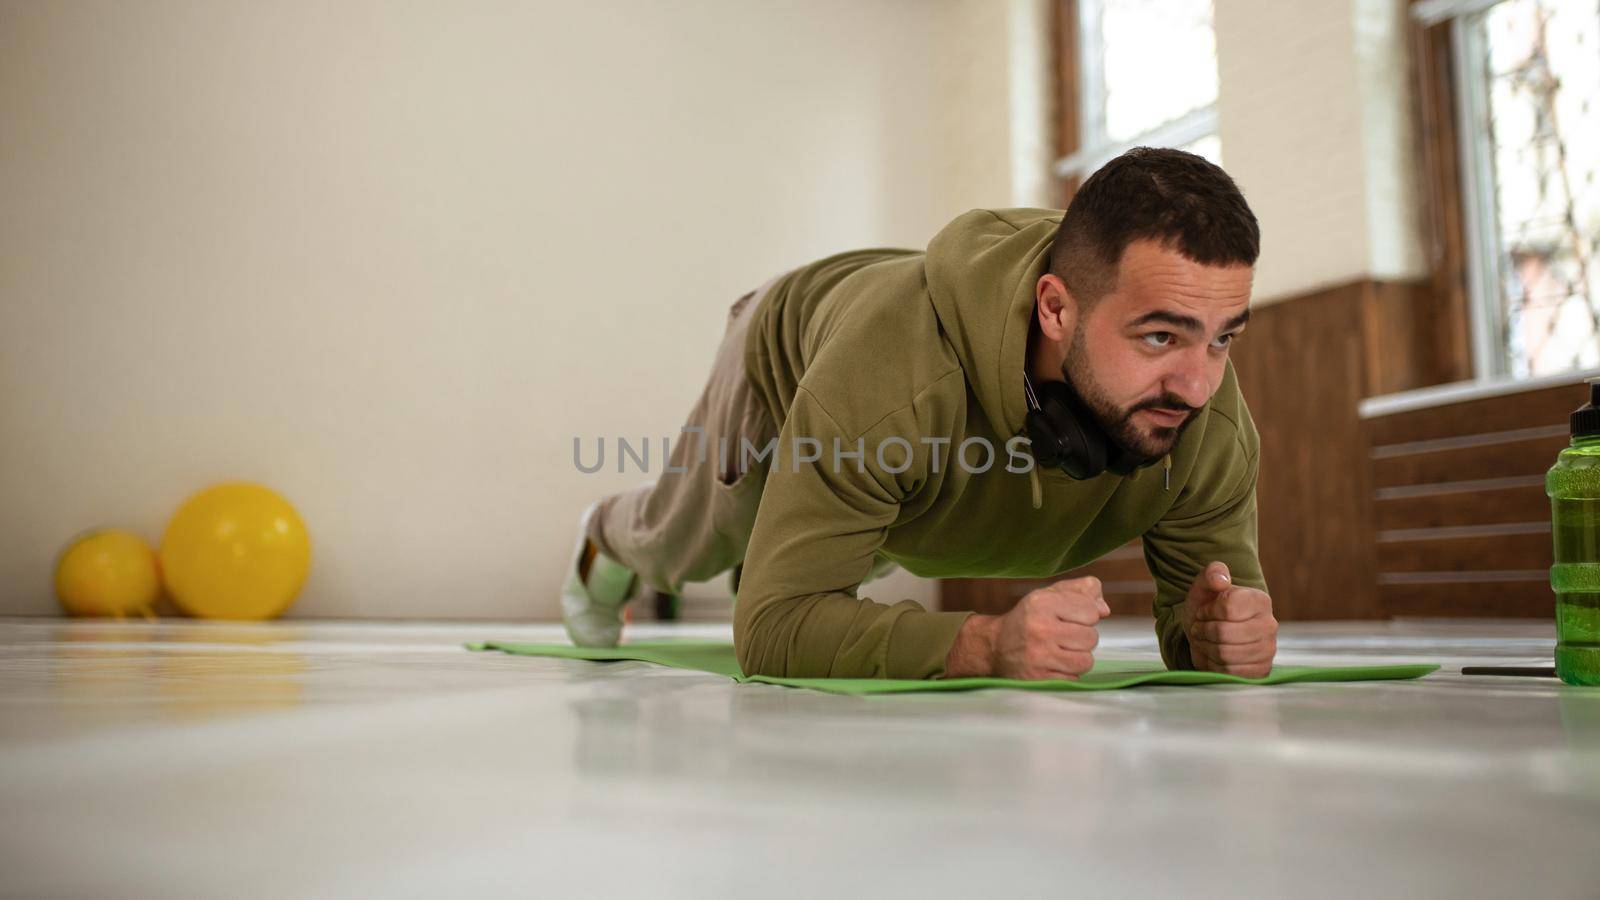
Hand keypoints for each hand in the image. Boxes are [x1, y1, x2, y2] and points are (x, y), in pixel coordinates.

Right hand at [945, 576, 1109, 679]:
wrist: (994, 647)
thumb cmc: (1030, 618)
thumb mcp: (1050, 594)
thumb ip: (1083, 591)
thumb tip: (1105, 610)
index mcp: (1042, 603)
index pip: (1091, 612)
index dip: (1086, 616)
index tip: (1070, 618)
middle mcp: (1039, 629)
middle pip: (1091, 638)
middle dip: (1083, 638)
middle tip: (1065, 637)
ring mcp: (1038, 656)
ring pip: (1086, 661)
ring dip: (1078, 658)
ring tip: (1062, 652)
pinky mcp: (1039, 679)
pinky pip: (1074, 679)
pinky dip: (1068, 673)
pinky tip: (1054, 665)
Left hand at [1177, 561, 1277, 676]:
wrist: (1209, 636)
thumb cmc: (1207, 609)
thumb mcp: (1204, 586)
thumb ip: (1211, 573)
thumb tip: (1221, 580)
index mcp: (1260, 600)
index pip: (1227, 607)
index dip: (1207, 610)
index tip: (1205, 611)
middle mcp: (1270, 625)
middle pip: (1223, 632)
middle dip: (1202, 631)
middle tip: (1200, 628)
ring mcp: (1268, 650)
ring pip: (1224, 653)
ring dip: (1205, 647)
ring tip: (1205, 640)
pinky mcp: (1261, 671)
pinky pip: (1229, 672)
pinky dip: (1213, 665)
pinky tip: (1214, 656)